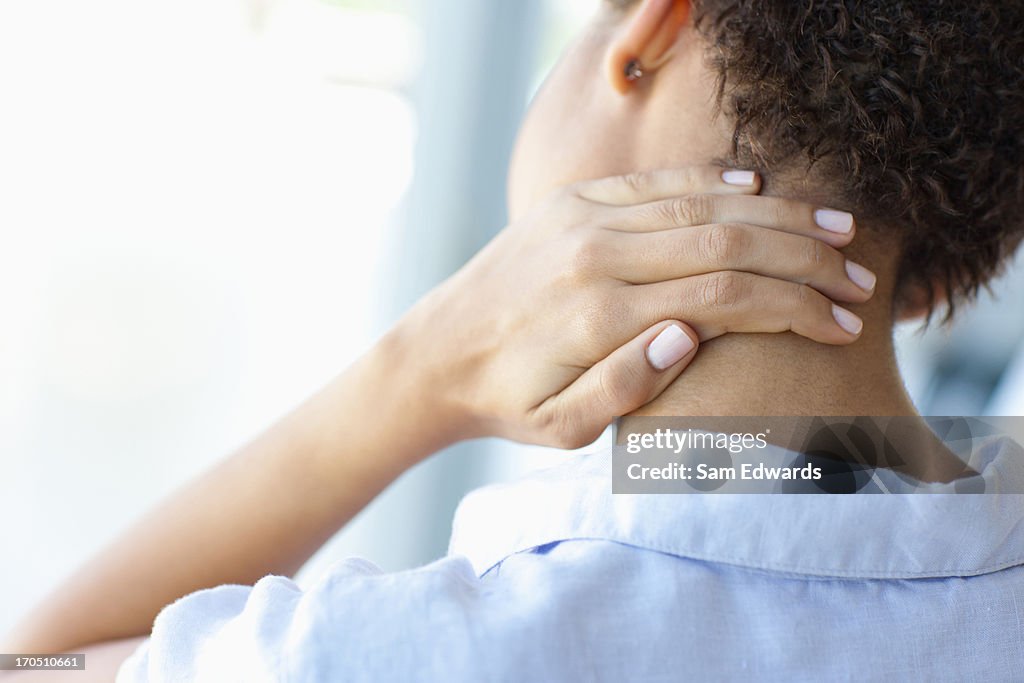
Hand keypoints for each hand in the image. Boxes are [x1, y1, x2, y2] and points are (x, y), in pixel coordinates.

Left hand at [392, 166, 872, 448]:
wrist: (437, 353)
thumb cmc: (506, 399)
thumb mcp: (560, 428)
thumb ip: (625, 388)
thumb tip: (691, 335)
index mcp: (600, 315)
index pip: (724, 296)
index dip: (793, 308)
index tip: (841, 325)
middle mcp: (596, 255)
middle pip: (726, 242)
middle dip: (805, 259)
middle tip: (859, 279)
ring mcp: (582, 219)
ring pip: (700, 205)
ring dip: (776, 215)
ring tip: (836, 230)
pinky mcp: (572, 202)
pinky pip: (654, 183)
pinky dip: (711, 182)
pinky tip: (757, 187)